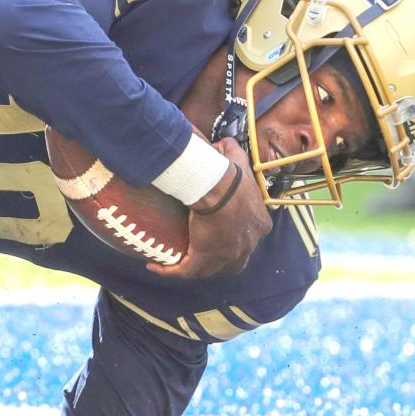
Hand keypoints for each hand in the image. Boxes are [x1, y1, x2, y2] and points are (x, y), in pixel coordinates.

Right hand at [147, 137, 271, 278]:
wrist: (218, 188)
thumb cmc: (229, 173)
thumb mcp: (235, 157)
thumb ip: (231, 150)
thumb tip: (221, 144)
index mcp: (258, 224)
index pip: (250, 236)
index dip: (236, 235)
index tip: (220, 228)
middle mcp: (247, 245)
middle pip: (235, 260)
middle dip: (221, 259)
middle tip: (203, 250)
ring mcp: (226, 256)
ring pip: (211, 270)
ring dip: (196, 269)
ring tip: (179, 263)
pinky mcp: (204, 258)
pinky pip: (185, 271)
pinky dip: (170, 271)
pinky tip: (155, 266)